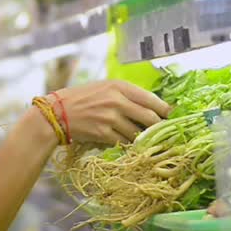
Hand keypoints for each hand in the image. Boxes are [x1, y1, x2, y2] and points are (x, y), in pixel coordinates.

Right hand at [50, 80, 171, 145]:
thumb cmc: (82, 98)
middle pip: (149, 117)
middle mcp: (117, 101)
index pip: (151, 99)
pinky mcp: (103, 134)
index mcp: (119, 86)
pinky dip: (127, 144)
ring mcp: (110, 118)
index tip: (173, 116)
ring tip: (143, 140)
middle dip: (158, 127)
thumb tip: (152, 107)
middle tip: (163, 133)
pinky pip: (123, 142)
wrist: (57, 112)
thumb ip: (127, 95)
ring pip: (137, 133)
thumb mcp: (105, 88)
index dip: (165, 110)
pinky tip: (127, 144)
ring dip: (142, 138)